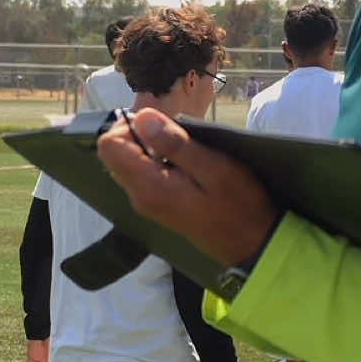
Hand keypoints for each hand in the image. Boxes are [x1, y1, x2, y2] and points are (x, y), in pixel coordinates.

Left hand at [96, 107, 279, 265]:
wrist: (251, 244)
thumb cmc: (239, 205)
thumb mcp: (214, 168)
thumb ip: (176, 144)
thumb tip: (142, 117)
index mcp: (149, 186)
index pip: (109, 145)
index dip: (130, 125)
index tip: (163, 125)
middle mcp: (139, 196)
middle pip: (115, 153)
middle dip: (141, 135)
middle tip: (179, 137)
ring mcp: (146, 203)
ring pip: (129, 162)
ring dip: (151, 148)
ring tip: (186, 151)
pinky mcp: (156, 206)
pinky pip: (143, 174)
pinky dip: (158, 162)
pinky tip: (186, 166)